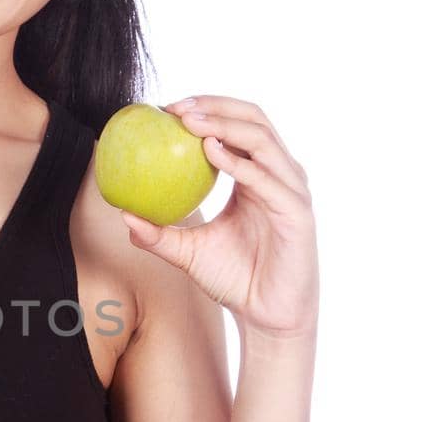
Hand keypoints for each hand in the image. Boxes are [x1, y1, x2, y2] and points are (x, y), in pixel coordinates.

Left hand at [118, 96, 317, 338]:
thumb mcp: (189, 252)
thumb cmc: (233, 280)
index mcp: (257, 175)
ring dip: (225, 124)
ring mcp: (291, 190)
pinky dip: (239, 162)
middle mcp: (278, 175)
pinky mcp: (298, 212)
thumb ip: (160, 233)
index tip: (165, 109)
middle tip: (175, 108)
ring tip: (189, 122)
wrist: (266, 315)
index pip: (236, 126)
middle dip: (215, 106)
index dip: (205, 109)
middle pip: (253, 120)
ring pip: (262, 140)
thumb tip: (123, 215)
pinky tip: (210, 152)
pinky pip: (266, 179)